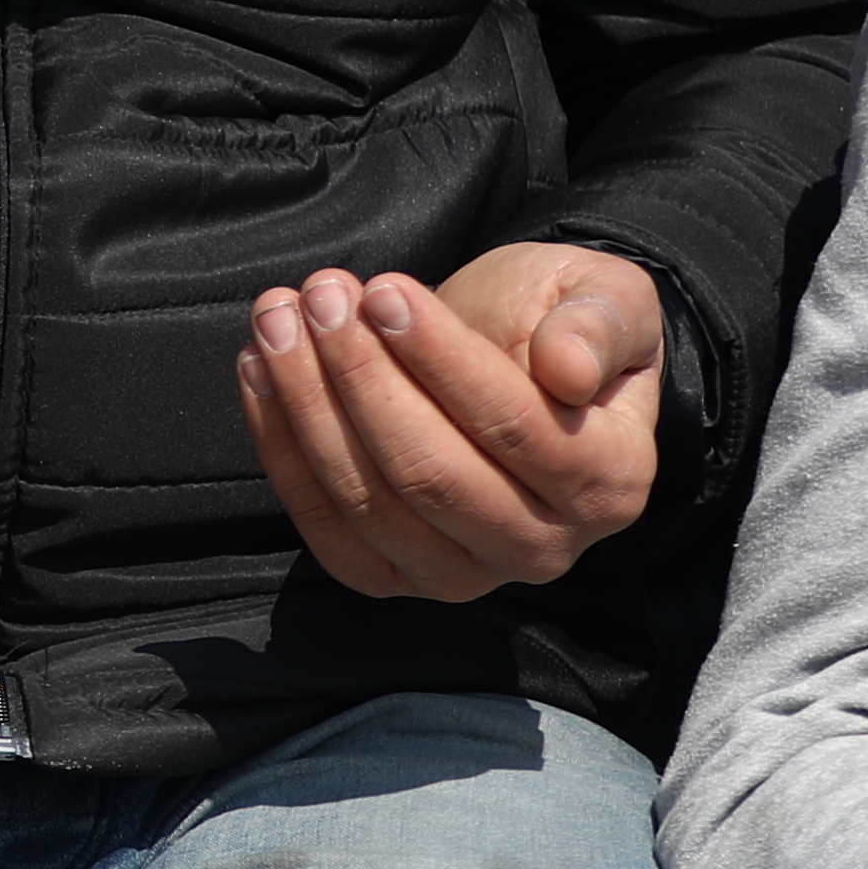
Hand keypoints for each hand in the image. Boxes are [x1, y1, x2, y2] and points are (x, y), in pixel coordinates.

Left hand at [237, 241, 663, 598]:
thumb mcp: (605, 298)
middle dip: (360, 378)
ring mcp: (466, 574)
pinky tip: (257, 373)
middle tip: (319, 297)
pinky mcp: (394, 577)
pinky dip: (280, 449)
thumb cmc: (557, 325)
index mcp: (609, 481)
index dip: (439, 359)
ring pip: (368, 501)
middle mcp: (544, 546)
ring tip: (279, 320)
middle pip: (429, 474)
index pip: (514, 427)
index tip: (383, 290)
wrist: (513, 363)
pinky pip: (325, 528)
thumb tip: (566, 369)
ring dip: (307, 405)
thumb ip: (600, 324)